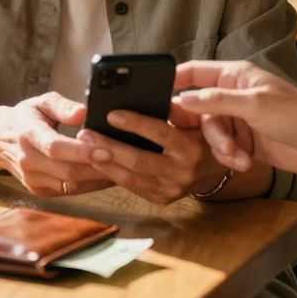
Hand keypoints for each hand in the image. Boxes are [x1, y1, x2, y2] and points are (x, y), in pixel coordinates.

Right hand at [0, 93, 114, 196]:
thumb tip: (84, 112)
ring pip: (70, 185)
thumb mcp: (42, 102)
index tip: (108, 150)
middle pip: (67, 171)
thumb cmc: (26, 118)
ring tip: (122, 169)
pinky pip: (69, 191)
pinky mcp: (38, 190)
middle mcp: (28, 160)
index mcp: (28, 134)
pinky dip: (90, 185)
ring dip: (97, 179)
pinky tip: (107, 175)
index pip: (56, 147)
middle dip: (98, 168)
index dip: (82, 152)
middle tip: (126, 161)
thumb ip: (63, 106)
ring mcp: (32, 179)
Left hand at [79, 111, 224, 204]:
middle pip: (139, 160)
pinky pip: (132, 187)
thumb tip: (152, 98)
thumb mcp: (198, 118)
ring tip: (85, 146)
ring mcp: (171, 189)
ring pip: (131, 177)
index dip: (135, 124)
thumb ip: (178, 110)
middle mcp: (181, 172)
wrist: (211, 170)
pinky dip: (112, 174)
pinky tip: (97, 161)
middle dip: (109, 146)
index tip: (112, 114)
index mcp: (192, 149)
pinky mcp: (161, 198)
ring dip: (104, 163)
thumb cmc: (201, 135)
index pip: (160, 134)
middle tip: (86, 133)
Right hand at [174, 61, 296, 176]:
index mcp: (234, 75)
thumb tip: (182, 99)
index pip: (194, 72)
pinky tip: (243, 162)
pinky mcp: (242, 141)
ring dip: (221, 147)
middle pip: (197, 109)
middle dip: (204, 128)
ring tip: (237, 156)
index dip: (174, 81)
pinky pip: (221, 148)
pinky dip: (229, 156)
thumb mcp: (254, 104)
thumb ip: (215, 101)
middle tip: (209, 139)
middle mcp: (232, 95)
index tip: (155, 94)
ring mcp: (237, 119)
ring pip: (209, 133)